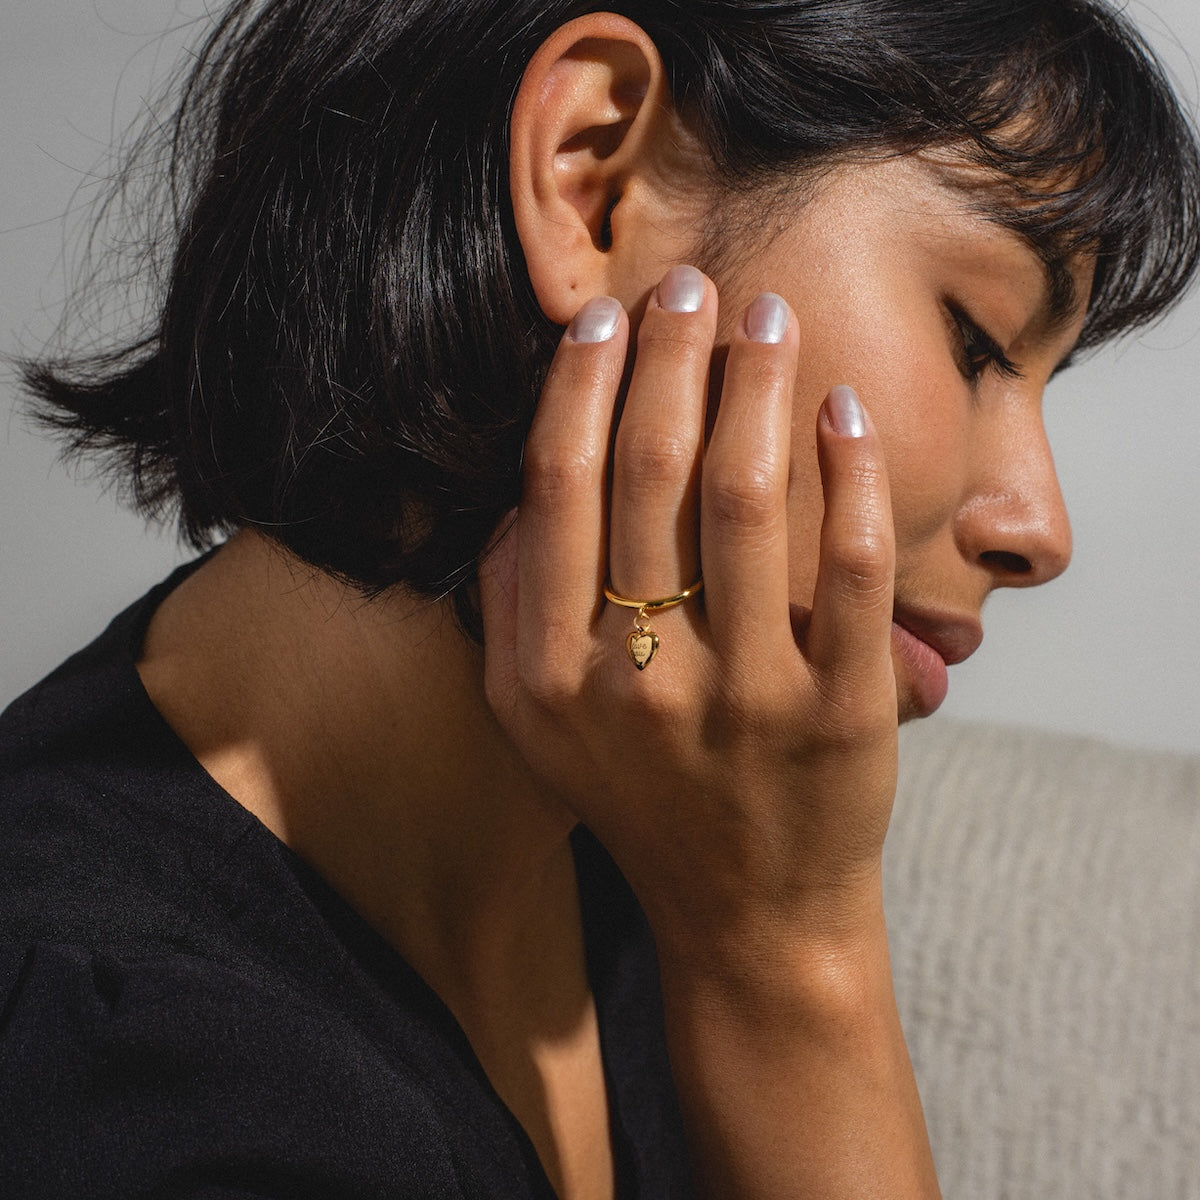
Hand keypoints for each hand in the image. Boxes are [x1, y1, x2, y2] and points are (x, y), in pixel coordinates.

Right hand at [479, 266, 937, 1197]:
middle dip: (671, 356)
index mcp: (547, 674)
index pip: (559, 488)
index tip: (608, 317)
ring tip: (766, 317)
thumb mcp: (535, 726)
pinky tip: (841, 409)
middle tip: (692, 283)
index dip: (583, 385)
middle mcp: (636, 680)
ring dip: (756, 386)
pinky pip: (849, 569)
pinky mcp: (839, 712)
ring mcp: (744, 696)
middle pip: (650, 473)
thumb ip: (511, 608)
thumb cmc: (642, 801)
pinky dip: (850, 474)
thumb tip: (525, 487)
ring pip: (746, 499)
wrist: (747, 912)